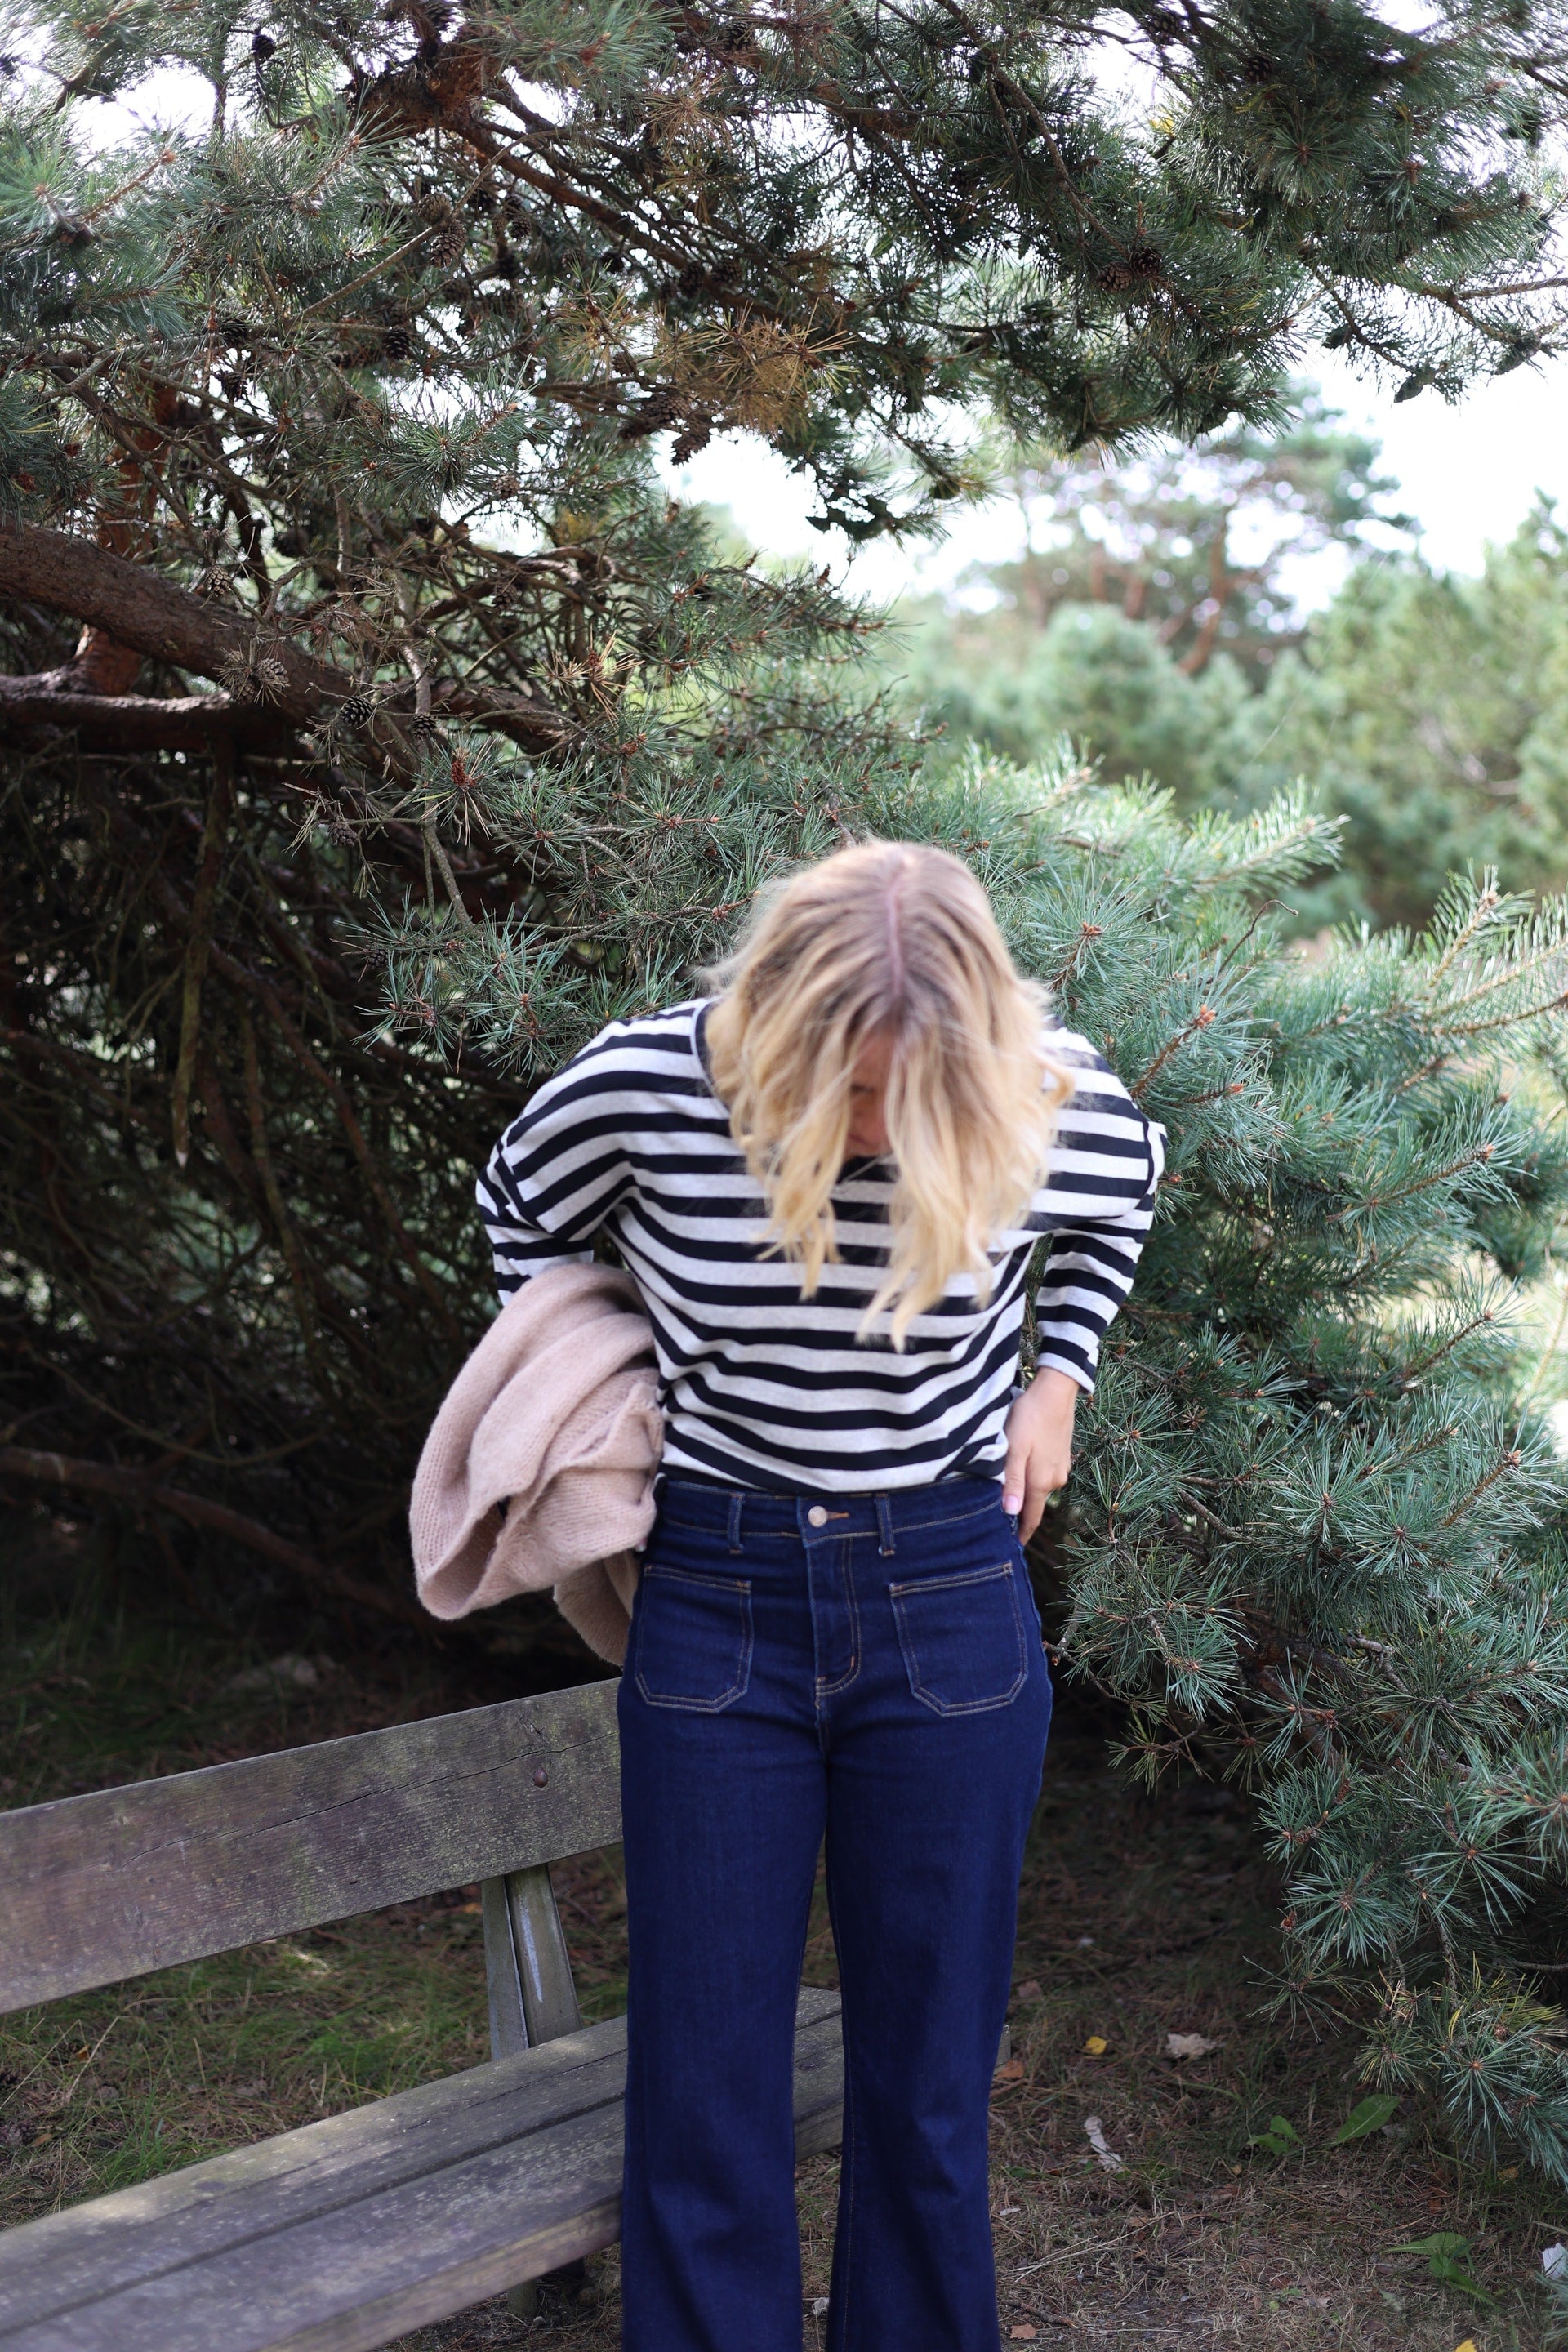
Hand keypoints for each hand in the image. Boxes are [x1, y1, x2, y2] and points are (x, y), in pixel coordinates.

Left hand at [1002, 1367, 1082, 1541]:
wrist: (1055, 1392)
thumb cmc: (1029, 1419)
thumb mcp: (1014, 1450)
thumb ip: (1012, 1482)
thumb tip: (1011, 1513)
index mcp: (1041, 1482)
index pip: (1031, 1518)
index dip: (1021, 1534)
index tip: (1011, 1547)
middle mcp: (1055, 1480)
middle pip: (1034, 1503)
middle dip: (1019, 1511)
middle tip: (998, 1516)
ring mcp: (1061, 1467)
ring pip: (1039, 1486)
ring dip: (1026, 1489)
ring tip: (1006, 1485)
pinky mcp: (1062, 1455)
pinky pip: (1045, 1472)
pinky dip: (1033, 1474)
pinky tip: (1023, 1462)